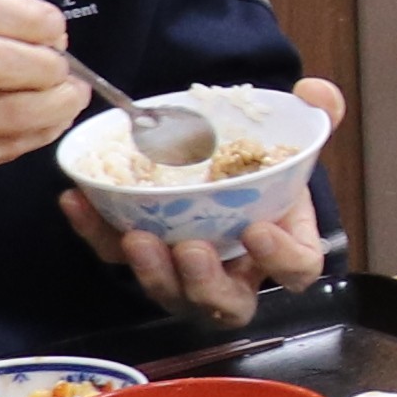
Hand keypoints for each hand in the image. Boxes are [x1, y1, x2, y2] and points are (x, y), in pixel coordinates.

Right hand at [0, 0, 84, 233]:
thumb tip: (37, 28)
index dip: (36, 19)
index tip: (54, 29)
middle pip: (11, 60)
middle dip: (54, 65)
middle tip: (66, 69)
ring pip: (21, 110)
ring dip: (59, 103)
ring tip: (67, 96)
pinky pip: (9, 146)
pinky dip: (40, 132)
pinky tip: (46, 123)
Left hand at [58, 74, 343, 326]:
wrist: (217, 158)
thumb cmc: (262, 162)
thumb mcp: (298, 135)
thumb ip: (318, 115)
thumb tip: (317, 94)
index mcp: (282, 246)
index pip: (295, 269)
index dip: (280, 258)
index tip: (257, 229)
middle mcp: (234, 271)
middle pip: (225, 302)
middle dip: (204, 283)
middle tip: (190, 248)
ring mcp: (184, 271)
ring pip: (169, 291)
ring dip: (150, 271)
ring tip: (135, 237)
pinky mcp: (142, 254)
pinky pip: (114, 254)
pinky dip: (95, 231)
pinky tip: (78, 201)